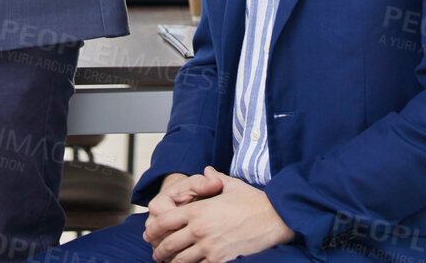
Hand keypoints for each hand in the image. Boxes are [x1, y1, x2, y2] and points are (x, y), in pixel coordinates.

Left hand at [149, 167, 293, 262]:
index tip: (150, 234)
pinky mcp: (221, 260)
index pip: (164, 221)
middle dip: (159, 250)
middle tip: (157, 254)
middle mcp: (199, 230)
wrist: (275, 218)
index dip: (153, 229)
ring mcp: (209, 247)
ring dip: (172, 262)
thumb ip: (214, 179)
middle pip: (168, 244)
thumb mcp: (231, 185)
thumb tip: (207, 171)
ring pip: (180, 260)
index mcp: (198, 211)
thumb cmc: (254, 201)